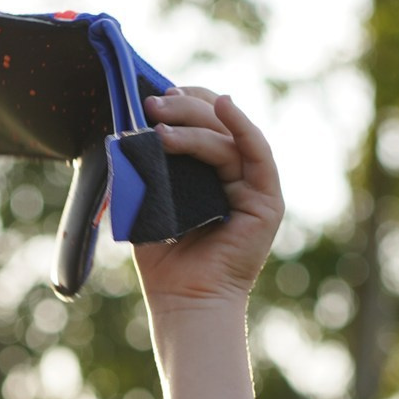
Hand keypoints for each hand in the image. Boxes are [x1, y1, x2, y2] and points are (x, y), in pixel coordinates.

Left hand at [133, 90, 283, 312]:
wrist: (184, 302)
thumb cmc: (164, 260)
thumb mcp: (149, 202)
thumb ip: (147, 167)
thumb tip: (131, 129)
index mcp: (211, 175)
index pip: (204, 126)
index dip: (184, 105)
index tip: (155, 96)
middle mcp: (235, 178)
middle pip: (215, 125)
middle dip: (183, 109)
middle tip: (152, 104)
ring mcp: (254, 188)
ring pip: (227, 138)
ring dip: (195, 122)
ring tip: (161, 121)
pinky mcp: (267, 201)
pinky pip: (258, 153)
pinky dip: (242, 126)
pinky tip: (225, 106)